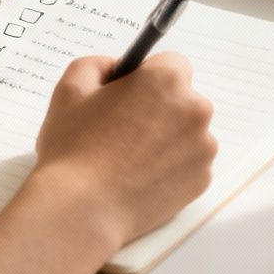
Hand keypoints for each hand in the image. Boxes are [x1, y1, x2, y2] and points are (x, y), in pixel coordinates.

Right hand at [27, 51, 216, 251]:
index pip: (171, 63)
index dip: (147, 77)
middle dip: (159, 108)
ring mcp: (202, 148)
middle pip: (182, 99)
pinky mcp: (202, 181)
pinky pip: (189, 164)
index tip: (130, 94)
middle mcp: (194, 110)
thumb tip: (115, 67)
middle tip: (123, 129)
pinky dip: (171, 167)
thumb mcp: (70, 89)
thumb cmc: (73, 149)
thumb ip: (96, 65)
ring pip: (187, 133)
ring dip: (167, 138)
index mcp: (166, 80)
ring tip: (129, 158)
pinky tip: (140, 177)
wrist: (81, 210)